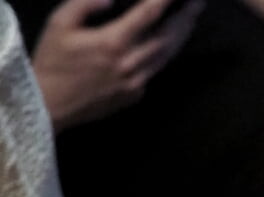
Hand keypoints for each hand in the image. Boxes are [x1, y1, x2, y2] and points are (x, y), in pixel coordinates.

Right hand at [31, 0, 202, 130]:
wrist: (50, 104)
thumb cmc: (52, 60)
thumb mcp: (60, 23)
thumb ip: (86, 4)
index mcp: (113, 43)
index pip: (147, 15)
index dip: (164, 1)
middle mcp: (131, 64)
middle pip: (167, 38)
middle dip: (185, 18)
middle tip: (198, 3)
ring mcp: (137, 82)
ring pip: (166, 56)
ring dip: (180, 36)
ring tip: (190, 19)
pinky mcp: (136, 94)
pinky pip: (155, 70)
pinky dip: (164, 54)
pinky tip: (167, 43)